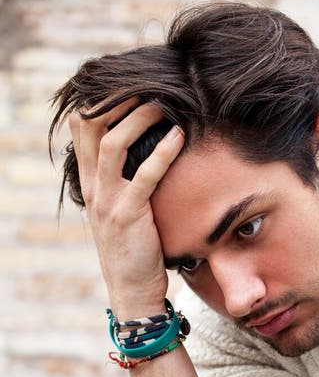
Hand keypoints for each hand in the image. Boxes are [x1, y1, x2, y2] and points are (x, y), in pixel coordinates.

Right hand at [69, 100, 184, 317]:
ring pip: (113, 143)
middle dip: (116, 100)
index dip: (99, 101)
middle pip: (91, 127)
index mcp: (90, 183)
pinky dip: (162, 152)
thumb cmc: (136, 250)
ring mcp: (108, 201)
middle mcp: (94, 188)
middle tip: (146, 86)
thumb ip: (125, 182)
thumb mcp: (122, 210)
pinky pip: (144, 176)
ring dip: (139, 118)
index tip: (126, 85)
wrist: (133, 291)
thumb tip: (146, 153)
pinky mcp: (129, 215)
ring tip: (163, 104)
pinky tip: (178, 136)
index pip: (81, 128)